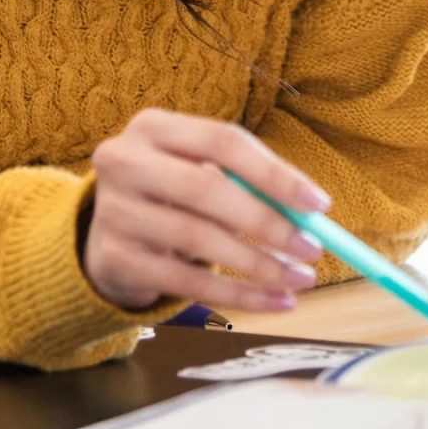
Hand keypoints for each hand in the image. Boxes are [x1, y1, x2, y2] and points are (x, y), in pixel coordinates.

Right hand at [83, 109, 329, 312]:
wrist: (108, 236)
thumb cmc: (173, 196)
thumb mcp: (200, 172)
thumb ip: (249, 184)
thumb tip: (311, 213)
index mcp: (153, 127)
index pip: (222, 141)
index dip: (274, 172)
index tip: (319, 205)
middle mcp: (124, 161)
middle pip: (206, 187)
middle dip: (267, 222)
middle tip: (312, 249)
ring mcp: (113, 212)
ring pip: (197, 239)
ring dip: (258, 265)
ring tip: (299, 279)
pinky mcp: (113, 259)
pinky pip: (186, 282)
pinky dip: (238, 294)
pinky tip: (275, 301)